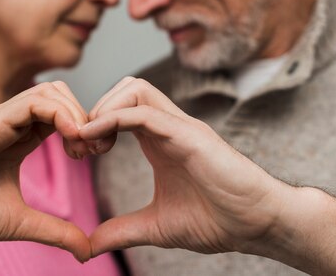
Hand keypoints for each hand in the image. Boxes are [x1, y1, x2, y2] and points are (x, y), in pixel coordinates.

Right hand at [0, 82, 93, 274]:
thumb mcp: (24, 223)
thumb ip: (56, 231)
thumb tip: (87, 251)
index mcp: (15, 137)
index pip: (57, 112)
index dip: (82, 125)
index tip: (94, 152)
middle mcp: (6, 122)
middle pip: (56, 94)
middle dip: (82, 114)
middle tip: (93, 147)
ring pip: (47, 92)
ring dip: (74, 113)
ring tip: (82, 144)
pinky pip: (31, 104)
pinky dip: (59, 114)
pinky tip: (71, 137)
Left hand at [81, 77, 292, 256]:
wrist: (258, 226)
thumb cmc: (217, 221)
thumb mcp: (156, 227)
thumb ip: (122, 231)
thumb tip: (88, 247)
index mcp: (159, 141)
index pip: (120, 109)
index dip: (93, 123)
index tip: (77, 153)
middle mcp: (169, 127)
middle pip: (125, 88)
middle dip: (95, 108)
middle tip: (81, 144)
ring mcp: (181, 127)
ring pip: (134, 89)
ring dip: (104, 108)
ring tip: (90, 141)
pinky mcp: (190, 135)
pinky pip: (145, 112)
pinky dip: (114, 118)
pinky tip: (95, 138)